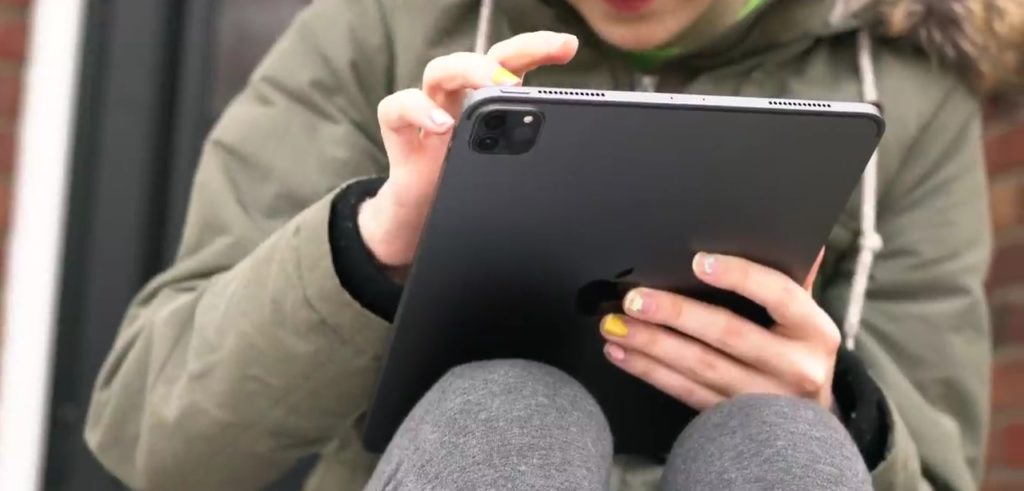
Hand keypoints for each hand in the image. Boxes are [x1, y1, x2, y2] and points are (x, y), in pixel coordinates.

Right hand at [359, 31, 578, 266]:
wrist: (425, 228)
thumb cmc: (469, 195)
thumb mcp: (510, 177)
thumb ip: (535, 162)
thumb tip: (579, 168)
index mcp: (490, 106)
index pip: (513, 63)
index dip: (538, 48)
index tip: (567, 46)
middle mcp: (460, 102)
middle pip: (480, 58)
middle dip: (504, 56)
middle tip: (520, 78)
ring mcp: (429, 116)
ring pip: (438, 72)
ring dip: (465, 73)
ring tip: (489, 89)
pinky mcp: (402, 140)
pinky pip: (395, 108)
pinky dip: (416, 110)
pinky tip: (440, 126)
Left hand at [600, 250, 838, 409]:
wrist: (804, 425)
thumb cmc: (797, 352)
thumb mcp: (805, 317)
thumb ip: (791, 277)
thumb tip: (786, 229)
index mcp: (815, 331)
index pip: (779, 294)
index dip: (739, 276)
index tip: (698, 261)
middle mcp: (795, 368)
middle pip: (728, 334)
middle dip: (676, 314)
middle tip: (635, 299)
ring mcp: (762, 398)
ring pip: (699, 367)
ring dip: (651, 344)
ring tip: (615, 325)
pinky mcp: (732, 419)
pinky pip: (684, 391)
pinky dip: (649, 371)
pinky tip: (622, 353)